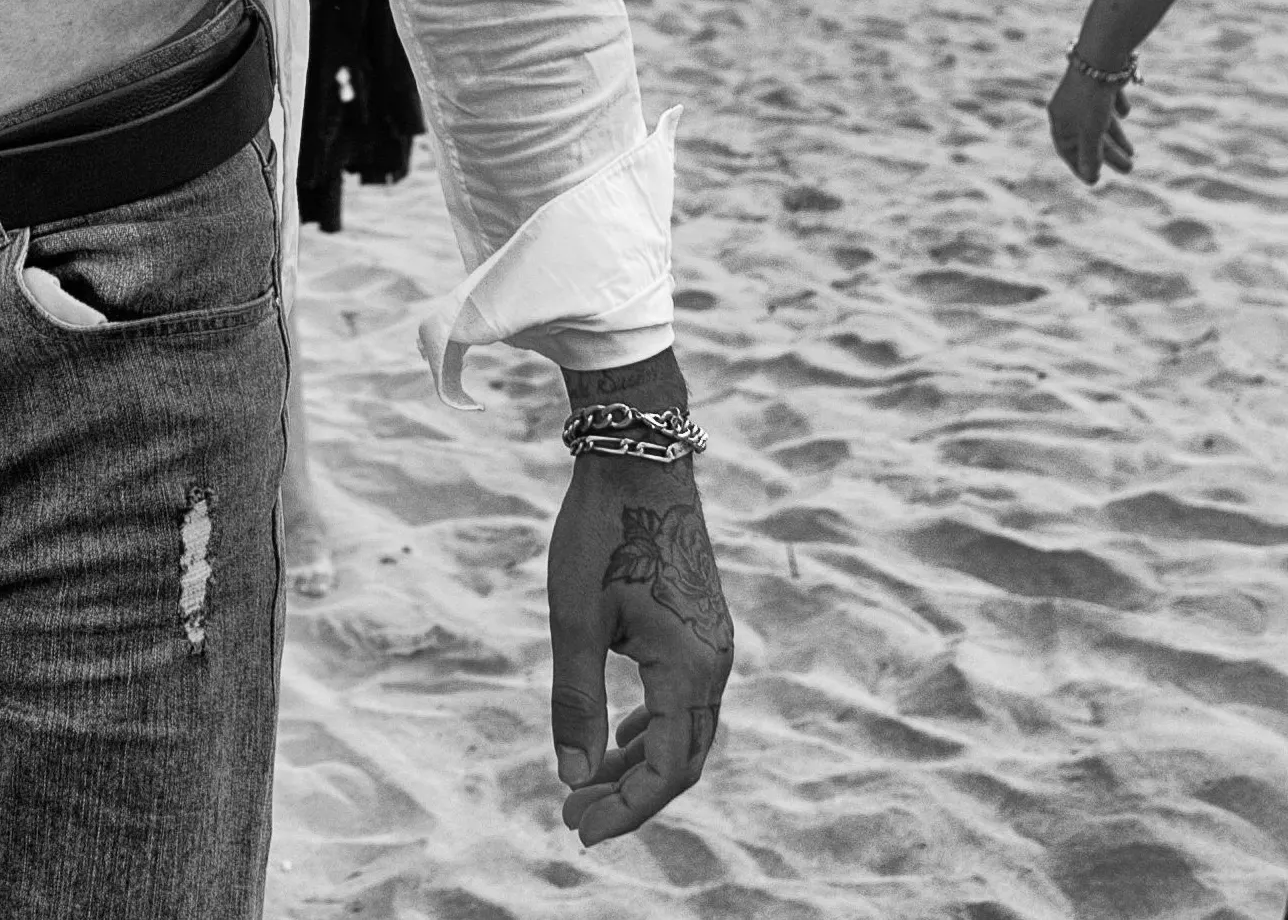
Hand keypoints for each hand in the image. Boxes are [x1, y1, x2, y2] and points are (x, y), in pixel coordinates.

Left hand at [548, 452, 735, 842]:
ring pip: (685, 730)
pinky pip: (686, 699)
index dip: (626, 809)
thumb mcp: (574, 622)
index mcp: (688, 668)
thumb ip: (576, 703)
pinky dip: (652, 729)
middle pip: (682, 759)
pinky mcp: (703, 627)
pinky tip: (621, 737)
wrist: (639, 460)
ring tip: (588, 785)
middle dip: (630, 795)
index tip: (578, 828)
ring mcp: (714, 644)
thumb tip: (573, 776)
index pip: (667, 770)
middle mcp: (714, 663)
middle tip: (574, 816)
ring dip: (639, 764)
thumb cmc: (603, 535)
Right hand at [1046, 59, 1134, 185]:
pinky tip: (1125, 113)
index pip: (1067, 150)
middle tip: (1128, 169)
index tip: (1095, 181)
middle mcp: (1068, 108)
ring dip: (1116, 138)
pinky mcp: (1098, 82)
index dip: (1081, 167)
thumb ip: (1091, 155)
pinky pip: (1107, 101)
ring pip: (1099, 122)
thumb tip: (1090, 177)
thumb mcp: (1091, 132)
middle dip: (1107, 155)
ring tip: (1132, 153)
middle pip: (1088, 137)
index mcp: (1059, 120)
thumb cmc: (1091, 98)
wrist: (1101, 57)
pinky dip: (1116, 109)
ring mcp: (1083, 94)